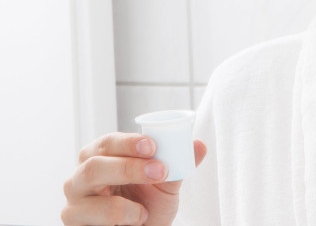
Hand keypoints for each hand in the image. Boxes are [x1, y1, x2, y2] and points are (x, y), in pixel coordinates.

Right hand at [61, 132, 206, 225]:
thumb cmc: (147, 206)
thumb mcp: (167, 185)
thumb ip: (180, 164)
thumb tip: (200, 145)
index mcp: (102, 157)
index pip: (107, 142)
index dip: (128, 142)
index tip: (153, 146)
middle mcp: (81, 176)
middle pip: (93, 165)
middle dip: (128, 167)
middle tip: (159, 171)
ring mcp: (73, 202)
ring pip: (86, 193)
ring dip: (120, 203)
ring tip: (143, 212)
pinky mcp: (71, 224)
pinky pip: (85, 220)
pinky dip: (115, 220)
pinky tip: (133, 222)